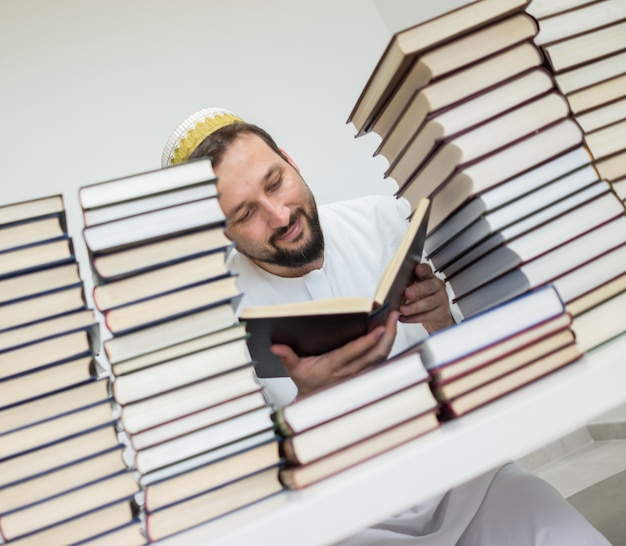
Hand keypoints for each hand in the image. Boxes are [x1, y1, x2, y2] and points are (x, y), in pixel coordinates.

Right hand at [270, 311, 398, 397]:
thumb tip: (275, 347)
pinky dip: (387, 345)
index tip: (379, 329)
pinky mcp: (366, 373)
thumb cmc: (307, 383)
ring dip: (390, 338)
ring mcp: (361, 373)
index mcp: (333, 367)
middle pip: (376, 354)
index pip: (354, 353)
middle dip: (388, 334)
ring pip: (382, 356)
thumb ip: (286, 357)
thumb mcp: (294, 370)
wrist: (315, 404)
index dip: (368, 341)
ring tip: (394, 318)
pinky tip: (391, 331)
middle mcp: (351, 371)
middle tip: (394, 316)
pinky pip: (381, 359)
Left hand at [399, 263, 453, 332]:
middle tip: (407, 293)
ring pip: (428, 303)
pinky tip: (403, 318)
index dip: (423, 270)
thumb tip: (390, 287)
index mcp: (429, 277)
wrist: (438, 315)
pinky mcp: (440, 314)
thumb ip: (407, 285)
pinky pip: (426, 316)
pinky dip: (413, 318)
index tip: (417, 269)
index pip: (427, 270)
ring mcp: (440, 300)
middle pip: (429, 286)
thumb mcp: (416, 289)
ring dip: (414, 307)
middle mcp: (437, 287)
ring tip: (403, 309)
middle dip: (417, 289)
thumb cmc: (423, 298)